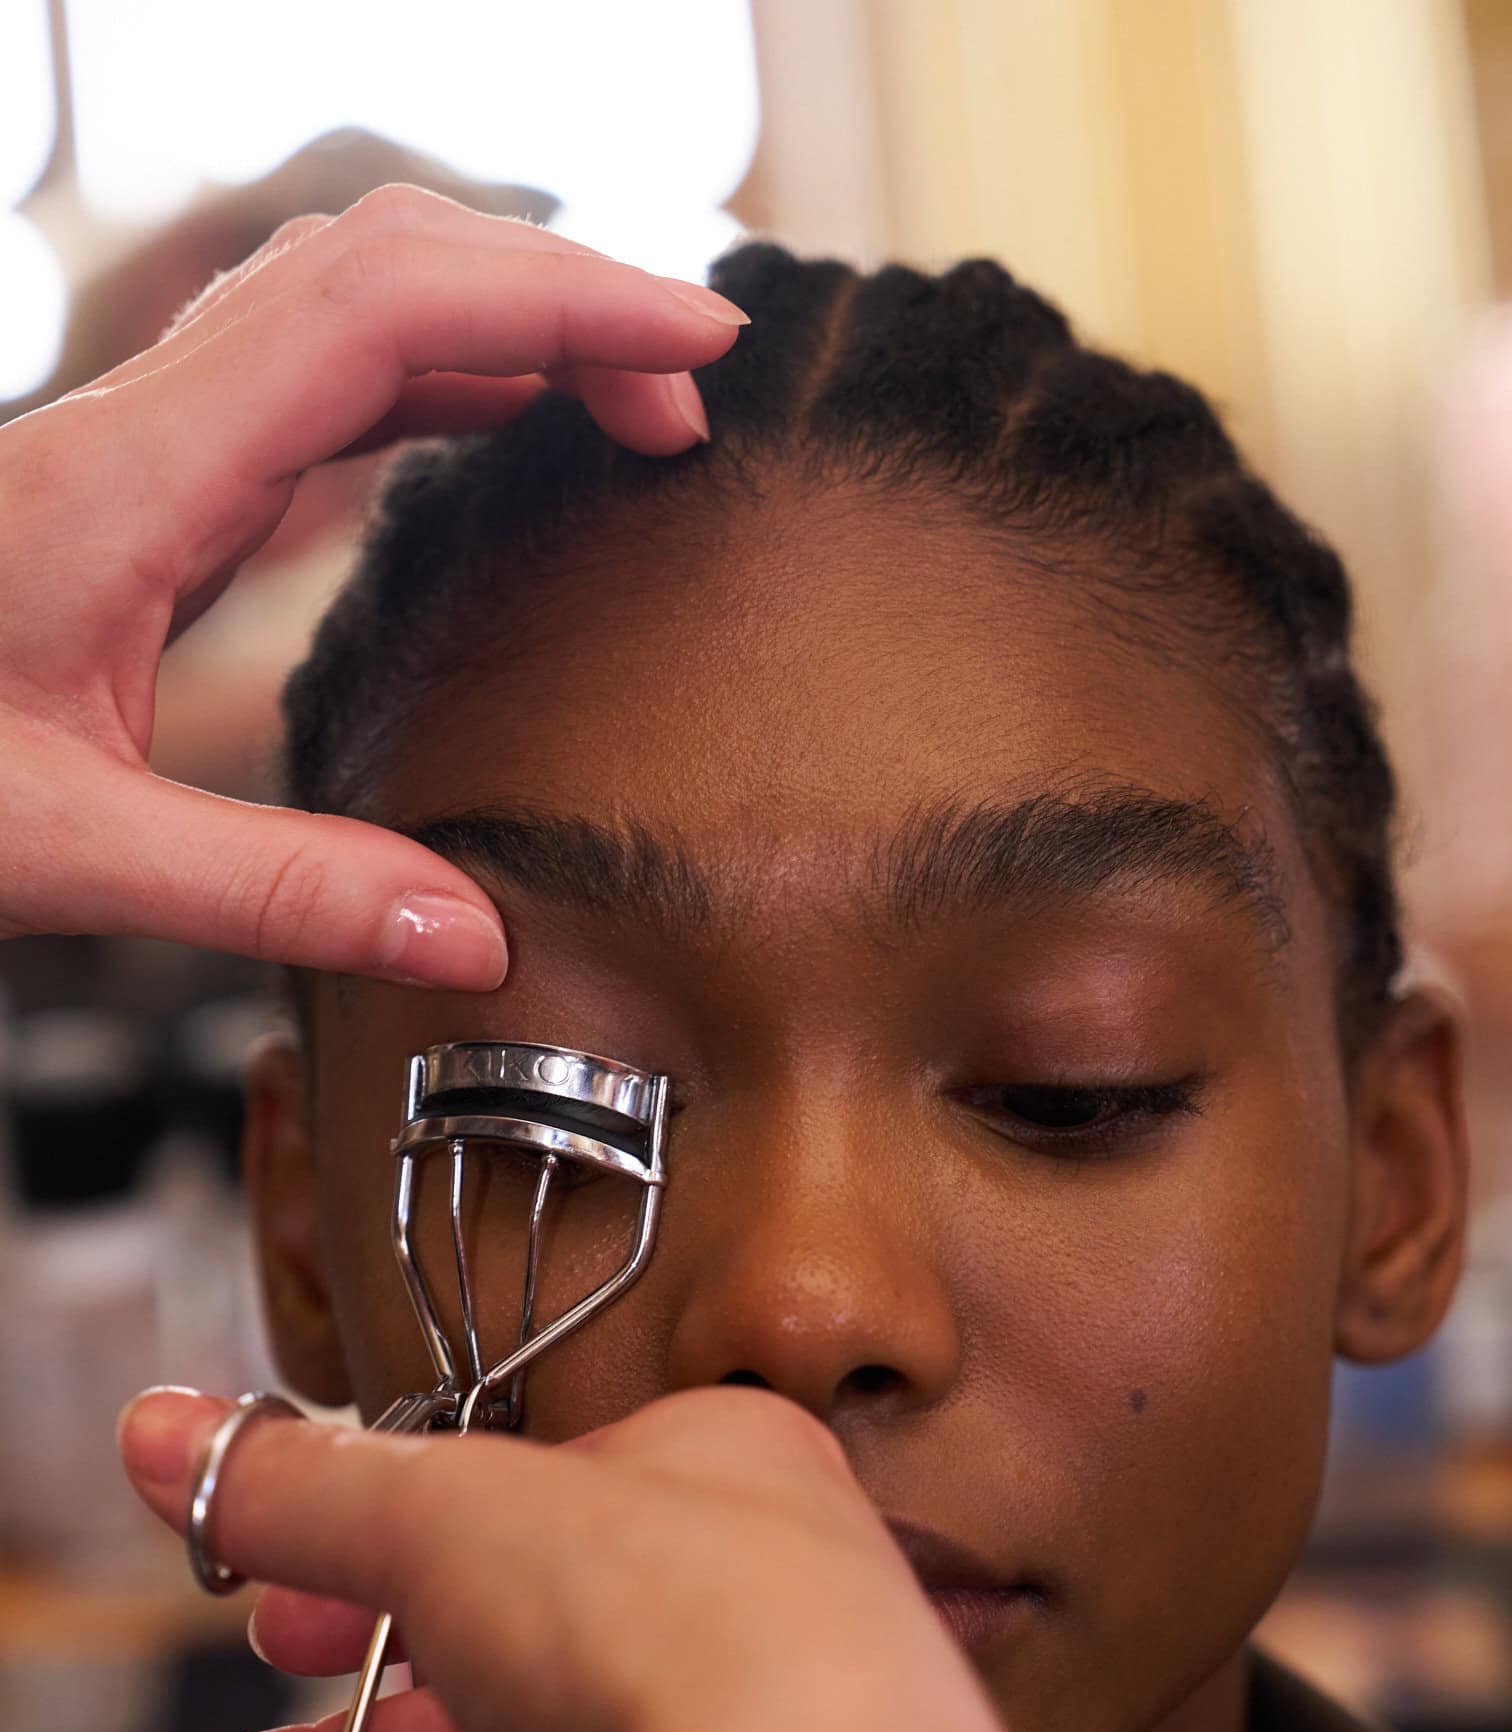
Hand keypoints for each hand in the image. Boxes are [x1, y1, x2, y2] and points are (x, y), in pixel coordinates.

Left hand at [0, 186, 744, 982]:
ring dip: (505, 320)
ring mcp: (145, 440)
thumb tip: (467, 941)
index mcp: (134, 478)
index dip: (560, 296)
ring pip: (352, 300)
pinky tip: (495, 430)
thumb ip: (274, 894)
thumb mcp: (60, 853)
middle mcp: (147, 424)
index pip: (382, 309)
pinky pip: (317, 379)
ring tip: (632, 401)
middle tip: (695, 385)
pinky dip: (436, 378)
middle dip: (560, 289)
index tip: (700, 338)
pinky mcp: (146, 481)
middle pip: (382, 261)